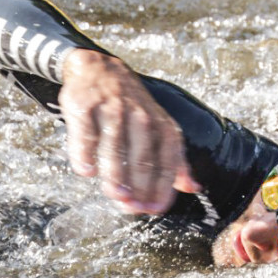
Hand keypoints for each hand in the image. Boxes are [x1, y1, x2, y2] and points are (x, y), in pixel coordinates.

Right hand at [58, 50, 200, 215]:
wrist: (98, 68)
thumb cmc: (130, 107)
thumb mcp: (160, 126)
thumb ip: (175, 159)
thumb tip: (193, 188)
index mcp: (160, 125)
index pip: (166, 160)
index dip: (162, 186)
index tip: (155, 209)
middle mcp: (139, 116)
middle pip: (141, 155)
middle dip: (139, 184)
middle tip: (132, 207)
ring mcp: (111, 109)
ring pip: (115, 145)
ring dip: (115, 173)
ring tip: (116, 194)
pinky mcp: (85, 105)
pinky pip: (85, 132)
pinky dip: (84, 152)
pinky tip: (85, 170)